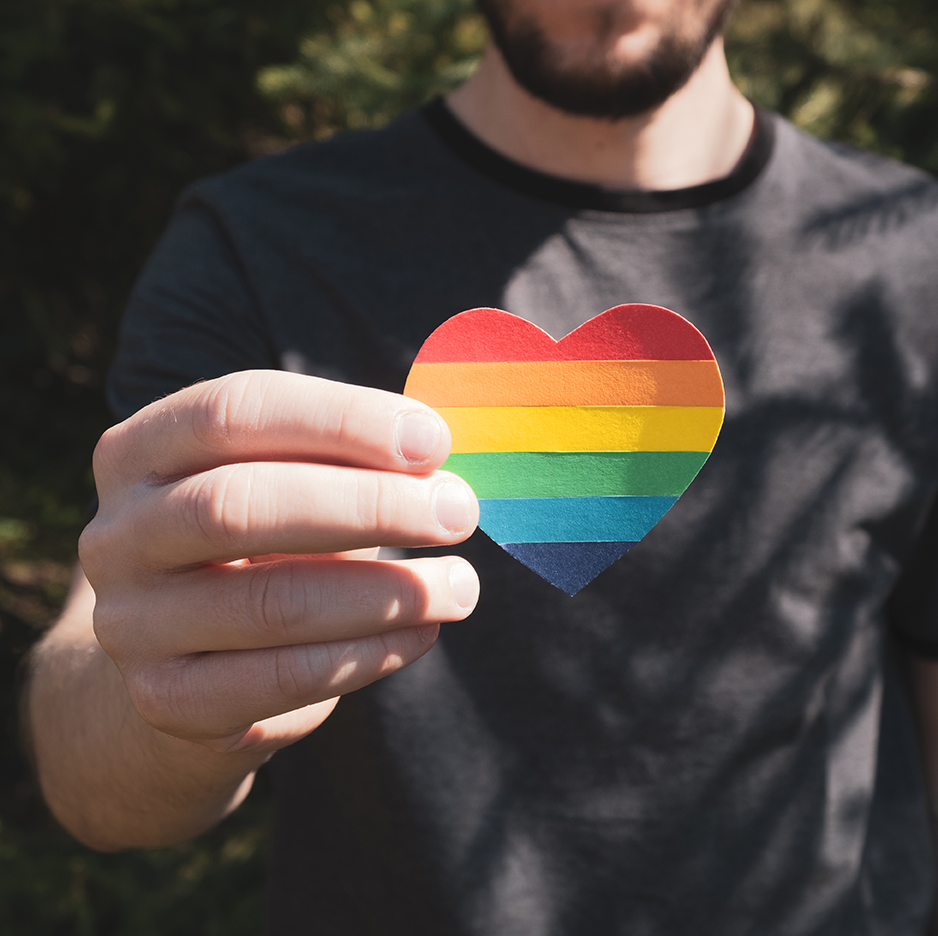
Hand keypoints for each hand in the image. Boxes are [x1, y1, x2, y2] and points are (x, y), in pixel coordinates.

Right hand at [81, 370, 478, 756]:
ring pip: (269, 602)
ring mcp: (132, 623)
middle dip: (369, 506)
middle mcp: (119, 533)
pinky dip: (368, 655)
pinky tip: (423, 632)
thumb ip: (343, 460)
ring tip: (462, 585)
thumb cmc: (260, 542)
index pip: (235, 411)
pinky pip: (282, 678)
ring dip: (386, 592)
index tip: (435, 442)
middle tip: (460, 512)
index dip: (342, 421)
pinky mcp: (167, 699)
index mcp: (142, 450)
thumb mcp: (284, 481)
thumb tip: (440, 462)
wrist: (187, 655)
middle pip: (240, 503)